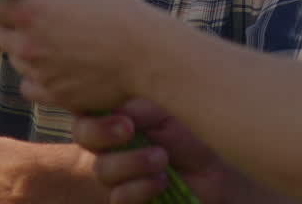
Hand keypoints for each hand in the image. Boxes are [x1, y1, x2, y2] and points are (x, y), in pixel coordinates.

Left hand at [0, 0, 166, 112]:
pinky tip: (56, 68)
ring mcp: (38, 73)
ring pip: (15, 61)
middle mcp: (27, 44)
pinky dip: (36, 78)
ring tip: (54, 43)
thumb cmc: (120, 12)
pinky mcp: (53, 96)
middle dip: (6, 27)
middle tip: (25, 22)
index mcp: (32, 10)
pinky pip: (29, 86)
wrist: (147, 55)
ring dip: (24, 51)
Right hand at [74, 100, 271, 203]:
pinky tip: (161, 181)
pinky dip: (139, 188)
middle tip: (129, 130)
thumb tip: (119, 108)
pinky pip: (118, 197)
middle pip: (83, 135)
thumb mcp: (172, 112)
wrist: (219, 173)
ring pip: (102, 169)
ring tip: (161, 159)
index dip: (94, 113)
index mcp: (118, 113)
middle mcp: (111, 142)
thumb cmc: (194, 134)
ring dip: (131, 162)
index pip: (88, 107)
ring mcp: (116, 173)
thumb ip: (143, 108)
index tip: (123, 119)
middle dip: (102, 133)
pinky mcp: (127, 199)